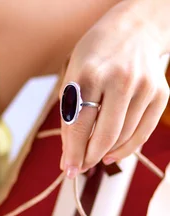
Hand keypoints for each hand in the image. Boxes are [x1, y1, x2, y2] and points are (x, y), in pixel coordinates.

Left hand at [59, 0, 169, 177]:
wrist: (131, 33)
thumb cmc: (94, 60)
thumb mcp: (72, 80)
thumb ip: (69, 118)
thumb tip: (67, 158)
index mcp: (89, 75)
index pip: (79, 125)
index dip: (72, 152)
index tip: (67, 170)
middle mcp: (119, 80)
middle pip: (104, 135)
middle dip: (89, 158)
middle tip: (80, 168)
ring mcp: (144, 87)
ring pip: (124, 137)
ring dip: (106, 154)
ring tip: (93, 157)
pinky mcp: (160, 93)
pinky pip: (143, 132)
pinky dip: (127, 148)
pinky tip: (112, 154)